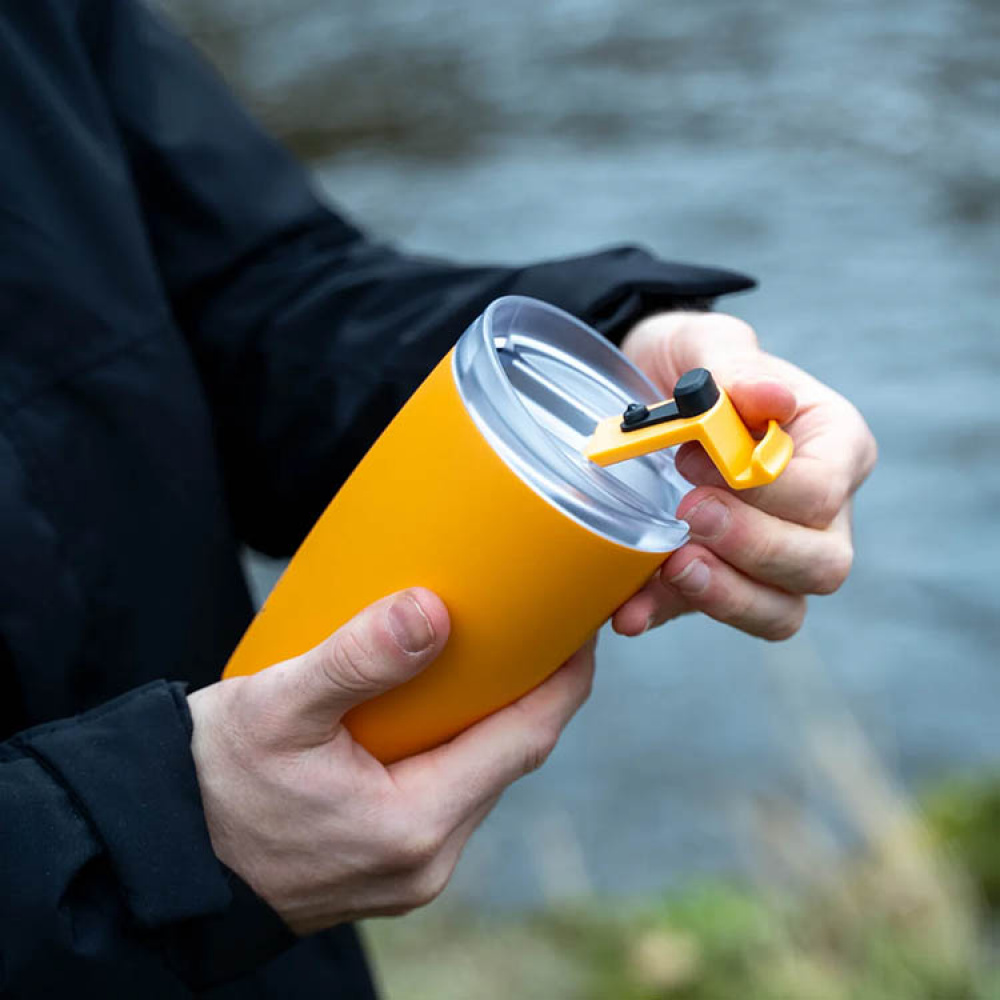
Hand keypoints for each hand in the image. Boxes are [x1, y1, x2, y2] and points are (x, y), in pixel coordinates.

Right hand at [188, 588, 594, 935]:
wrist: (160, 852)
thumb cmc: (210, 780)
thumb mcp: (277, 706)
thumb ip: (357, 658)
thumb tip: (432, 611)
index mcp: (413, 823)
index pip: (525, 739)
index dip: (563, 679)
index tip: (580, 624)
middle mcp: (426, 859)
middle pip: (509, 758)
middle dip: (530, 690)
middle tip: (533, 621)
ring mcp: (410, 870)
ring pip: (480, 777)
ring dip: (491, 718)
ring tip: (488, 653)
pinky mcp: (389, 865)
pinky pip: (447, 795)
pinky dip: (455, 746)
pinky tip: (437, 706)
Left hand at [613, 312, 876, 640]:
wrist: (643, 392)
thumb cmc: (694, 365)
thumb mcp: (707, 345)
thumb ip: (734, 367)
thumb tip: (771, 397)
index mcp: (834, 446)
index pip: (822, 491)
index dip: (763, 488)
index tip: (695, 464)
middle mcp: (820, 512)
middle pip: (821, 565)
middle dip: (753, 548)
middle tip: (688, 513)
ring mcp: (773, 557)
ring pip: (781, 611)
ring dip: (726, 596)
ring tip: (672, 565)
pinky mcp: (721, 581)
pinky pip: (707, 615)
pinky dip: (668, 614)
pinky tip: (631, 611)